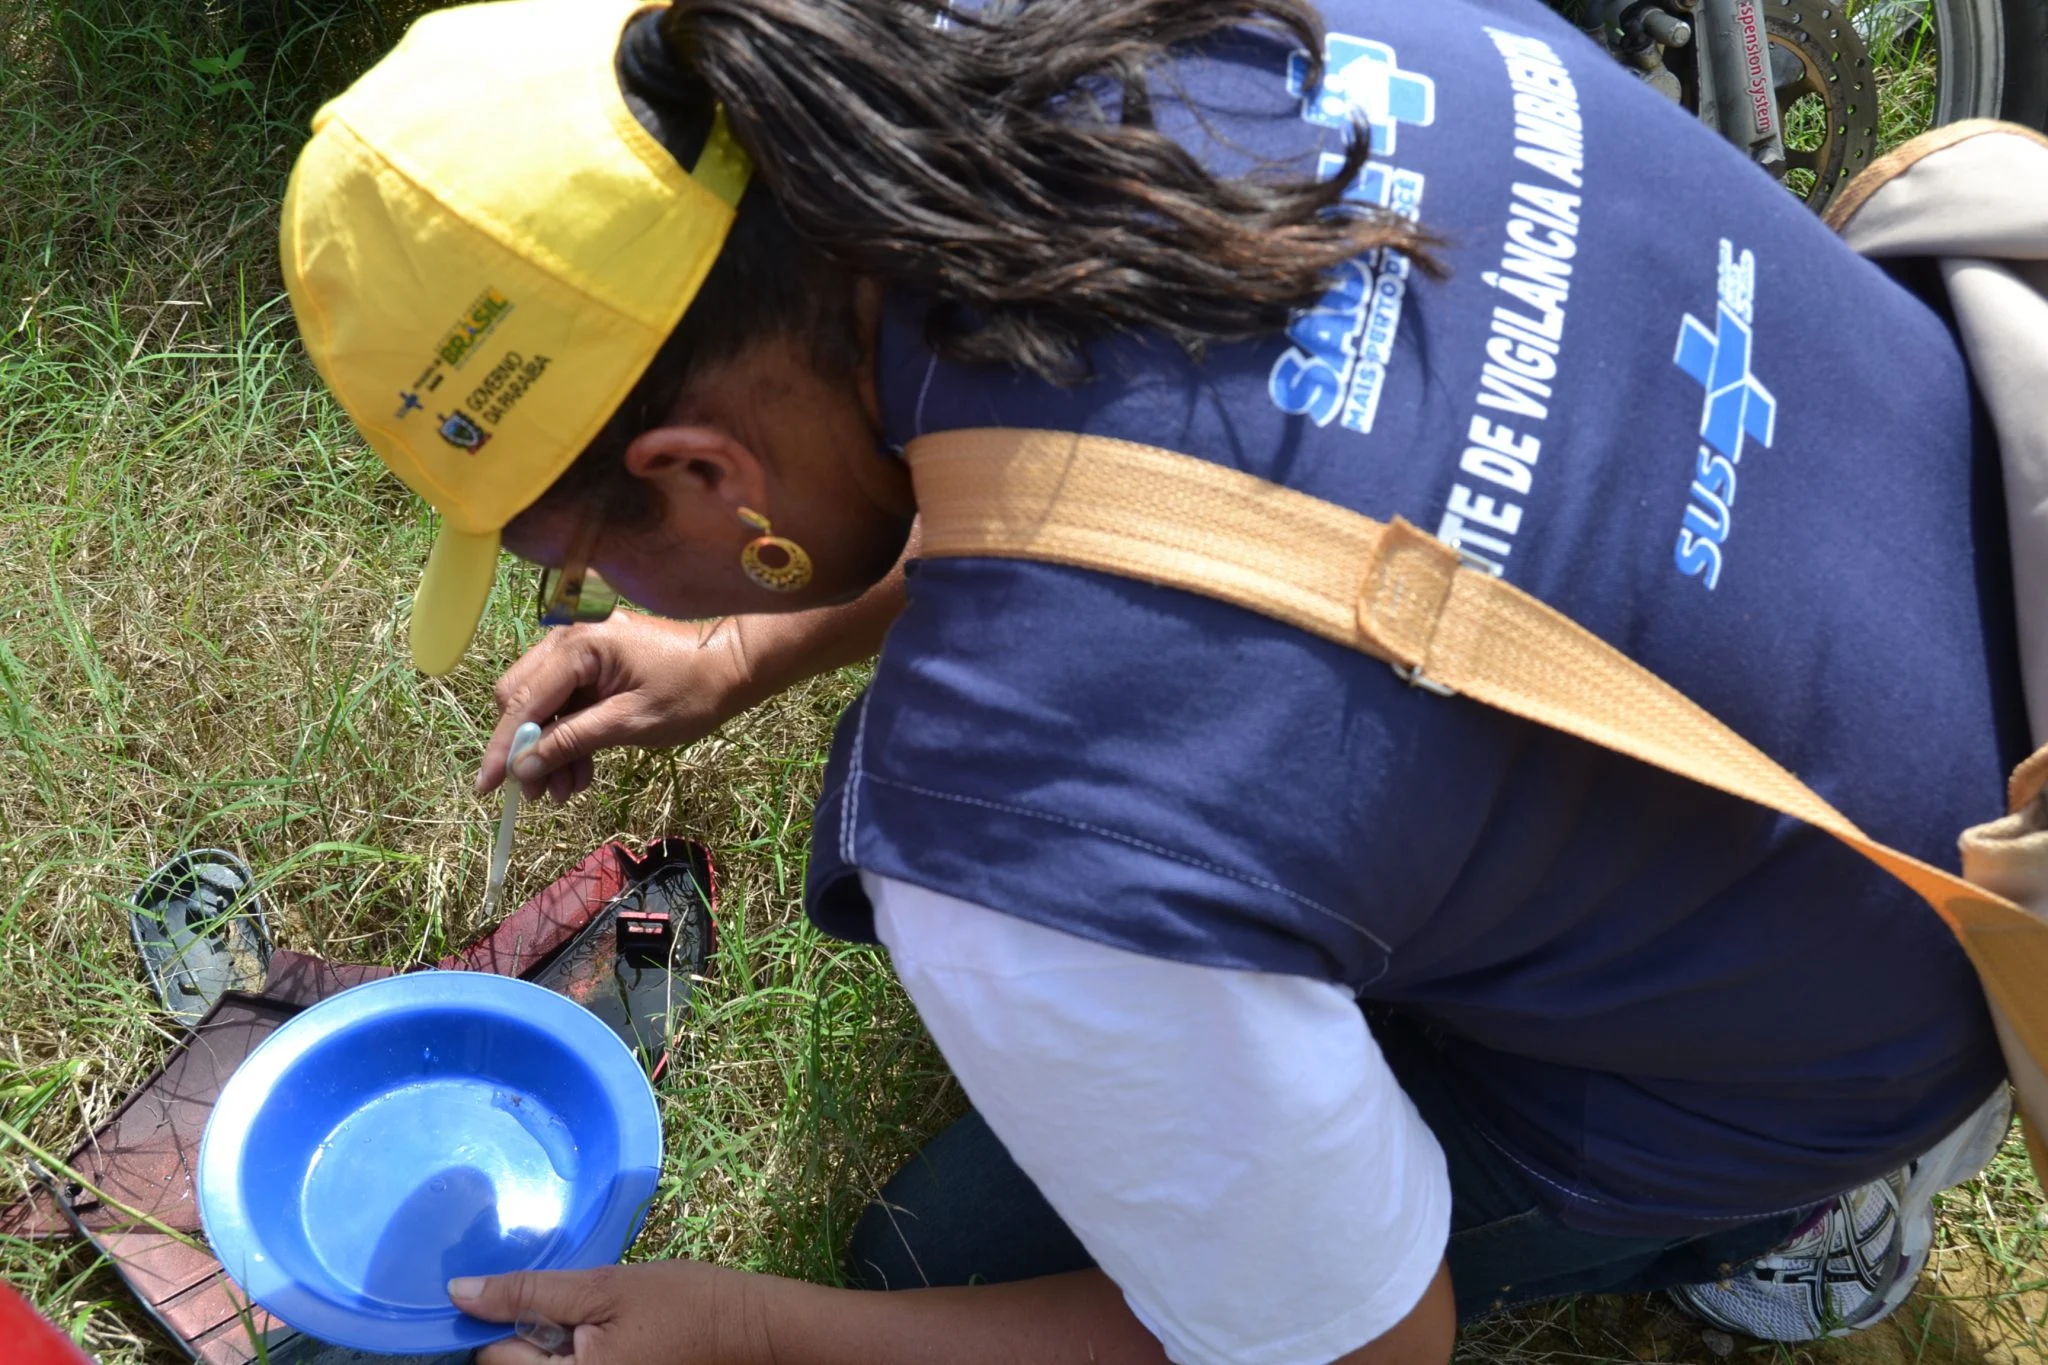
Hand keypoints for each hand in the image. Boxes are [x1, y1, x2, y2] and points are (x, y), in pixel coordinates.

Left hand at [452, 1263, 768, 1364]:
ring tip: (600, 1331)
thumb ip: (529, 1293)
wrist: (752, 1332)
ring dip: (553, 1352)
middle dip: (532, 1340)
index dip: (509, 1320)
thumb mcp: (604, 1286)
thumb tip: (458, 1292)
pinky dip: (576, 1360)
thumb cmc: (684, 1302)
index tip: (548, 1300)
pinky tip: (613, 1347)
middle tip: (583, 1315)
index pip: (494, 1357)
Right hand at [478, 612, 755, 803]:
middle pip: (522, 696)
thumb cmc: (691, 692)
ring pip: (542, 702)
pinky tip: (581, 770)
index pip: (524, 700)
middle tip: (542, 794)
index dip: (505, 747)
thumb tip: (523, 768)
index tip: (487, 788)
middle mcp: (570, 636)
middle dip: (529, 748)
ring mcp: (581, 645)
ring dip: (550, 748)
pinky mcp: (594, 660)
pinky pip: (565, 699)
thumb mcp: (630, 724)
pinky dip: (569, 734)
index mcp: (580, 643)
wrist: (733, 666)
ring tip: (568, 791)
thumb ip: (571, 741)